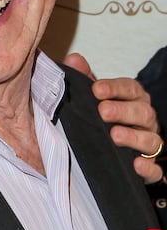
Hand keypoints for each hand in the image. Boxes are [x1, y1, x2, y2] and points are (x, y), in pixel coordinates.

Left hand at [64, 52, 162, 183]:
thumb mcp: (93, 94)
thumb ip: (83, 76)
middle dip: (123, 111)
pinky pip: (155, 170)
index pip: (130, 88)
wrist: (109, 143)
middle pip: (143, 112)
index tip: (96, 90)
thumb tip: (74, 60)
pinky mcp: (149, 166)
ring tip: (115, 136)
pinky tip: (136, 165)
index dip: (114, 88)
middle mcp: (145, 119)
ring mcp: (149, 143)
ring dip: (133, 138)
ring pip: (151, 140)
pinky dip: (148, 168)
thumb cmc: (103, 113)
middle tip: (103, 111)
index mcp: (133, 98)